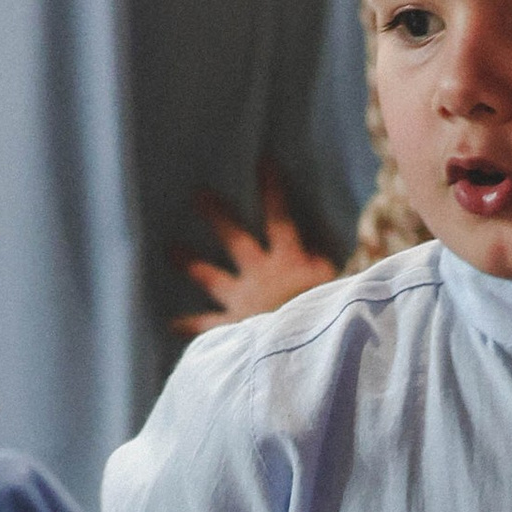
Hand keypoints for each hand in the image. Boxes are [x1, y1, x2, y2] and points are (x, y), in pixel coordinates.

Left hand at [173, 164, 337, 335]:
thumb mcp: (339, 284)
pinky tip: (170, 324)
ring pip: (211, 277)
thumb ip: (334, 264)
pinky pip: (206, 327)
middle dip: (218, 215)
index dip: (272, 189)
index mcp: (289, 261)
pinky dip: (188, 326)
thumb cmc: (327, 316)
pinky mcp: (232, 329)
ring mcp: (242, 300)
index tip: (261, 160)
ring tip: (170, 250)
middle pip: (235, 238)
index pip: (280, 217)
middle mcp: (260, 274)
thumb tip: (341, 242)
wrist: (301, 350)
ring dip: (191, 263)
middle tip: (198, 194)